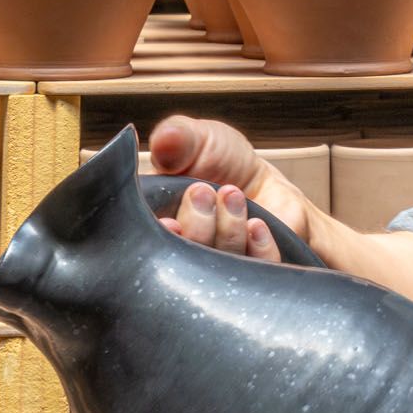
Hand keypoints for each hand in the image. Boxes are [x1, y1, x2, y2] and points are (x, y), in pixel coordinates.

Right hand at [147, 114, 315, 261]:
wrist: (263, 179)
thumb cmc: (218, 160)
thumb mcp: (195, 139)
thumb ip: (176, 139)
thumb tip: (165, 140)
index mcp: (159, 230)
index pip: (150, 253)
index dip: (160, 243)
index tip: (171, 222)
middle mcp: (188, 258)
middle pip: (187, 265)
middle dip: (196, 227)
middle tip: (203, 191)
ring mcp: (224, 271)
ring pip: (224, 269)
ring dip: (227, 231)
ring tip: (232, 193)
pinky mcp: (260, 273)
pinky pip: (260, 272)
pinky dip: (259, 248)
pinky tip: (257, 224)